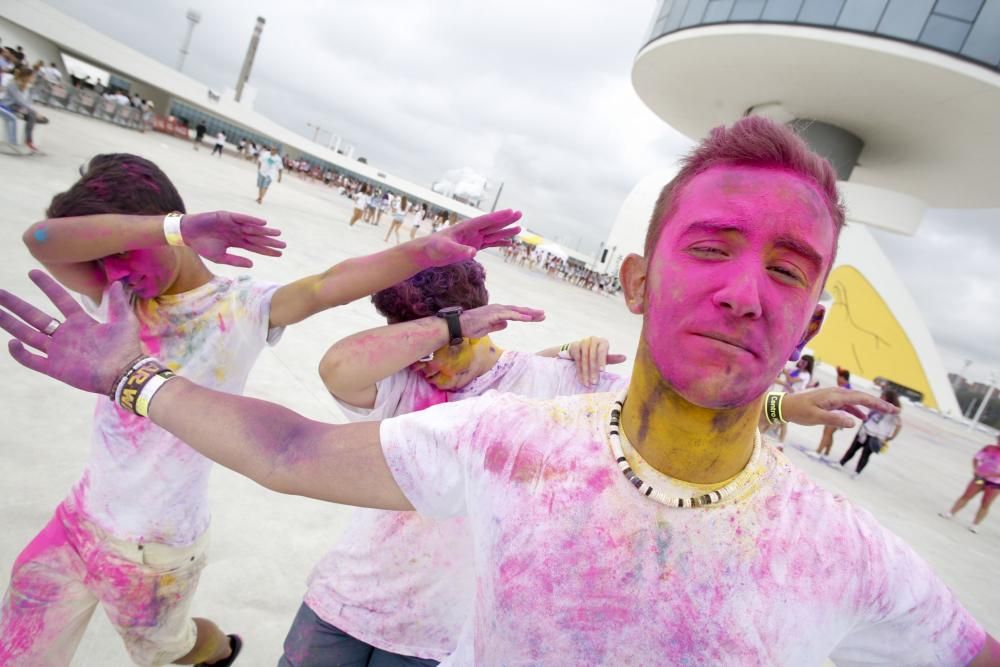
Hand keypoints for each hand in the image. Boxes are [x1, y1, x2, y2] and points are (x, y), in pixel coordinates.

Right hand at [0, 270, 140, 394]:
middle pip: (34, 316)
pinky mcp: (55, 368)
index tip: (32, 272)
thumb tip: (118, 283)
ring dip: (10, 323)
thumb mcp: (125, 322)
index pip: (60, 300)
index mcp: (81, 322)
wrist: (125, 374)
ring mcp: (58, 351)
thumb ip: (118, 303)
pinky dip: (20, 353)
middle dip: (16, 305)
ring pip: (27, 334)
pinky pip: (32, 360)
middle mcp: (66, 335)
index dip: (47, 286)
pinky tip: (11, 342)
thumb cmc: (127, 349)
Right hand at [180, 211, 285, 267]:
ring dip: (265, 230)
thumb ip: (236, 261)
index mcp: (236, 242)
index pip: (255, 247)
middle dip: (270, 241)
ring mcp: (233, 224)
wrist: (187, 234)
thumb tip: (253, 264)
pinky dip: (252, 220)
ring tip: (277, 233)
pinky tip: (263, 223)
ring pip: (253, 228)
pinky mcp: (226, 216)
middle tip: (284, 245)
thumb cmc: (202, 246)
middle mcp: (237, 232)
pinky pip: (242, 218)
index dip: (267, 250)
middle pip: (257, 238)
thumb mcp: (220, 257)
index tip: (280, 254)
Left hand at [413, 209, 521, 267]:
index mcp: (466, 227)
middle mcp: (472, 231)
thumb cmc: (434, 248)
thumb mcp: (445, 249)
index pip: (485, 220)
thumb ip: (459, 250)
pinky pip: (489, 244)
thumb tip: (474, 252)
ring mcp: (473, 238)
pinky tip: (508, 243)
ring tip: (520, 229)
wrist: (427, 253)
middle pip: (493, 224)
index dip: (498, 216)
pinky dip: (499, 243)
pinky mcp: (473, 246)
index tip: (511, 211)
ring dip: (506, 232)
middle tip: (520, 214)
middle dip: (506, 220)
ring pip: (493, 234)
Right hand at [459, 304, 544, 339]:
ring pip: (516, 311)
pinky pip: (509, 315)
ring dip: (528, 313)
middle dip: (532, 312)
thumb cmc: (470, 327)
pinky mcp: (493, 314)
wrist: (459, 325)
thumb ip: (497, 325)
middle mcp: (498, 309)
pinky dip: (519, 315)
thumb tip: (506, 325)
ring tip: (540, 315)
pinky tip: (528, 317)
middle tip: (544, 314)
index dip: (527, 315)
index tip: (538, 317)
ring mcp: (496, 310)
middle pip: (518, 310)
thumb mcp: (487, 328)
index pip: (515, 313)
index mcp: (498, 312)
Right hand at [561, 336, 626, 385]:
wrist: (580, 348)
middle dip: (593, 370)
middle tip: (594, 382)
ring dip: (585, 373)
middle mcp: (593, 340)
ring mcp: (583, 342)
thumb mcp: (605, 356)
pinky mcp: (575, 346)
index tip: (602, 371)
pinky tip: (581, 379)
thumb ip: (613, 358)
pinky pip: (577, 360)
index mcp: (602, 342)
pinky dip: (579, 371)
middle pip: (592, 356)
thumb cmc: (596, 353)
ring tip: (587, 383)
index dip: (602, 361)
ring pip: (584, 359)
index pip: (602, 351)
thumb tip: (625, 357)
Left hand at [781, 387, 898, 428]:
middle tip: (895, 411)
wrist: (784, 406)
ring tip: (883, 413)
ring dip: (869, 406)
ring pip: (856, 400)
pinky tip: (861, 418)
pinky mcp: (829, 401)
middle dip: (879, 404)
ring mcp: (833, 397)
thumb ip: (835, 419)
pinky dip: (856, 410)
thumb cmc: (798, 412)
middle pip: (862, 397)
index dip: (878, 404)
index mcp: (835, 396)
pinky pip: (847, 404)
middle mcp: (836, 394)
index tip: (892, 410)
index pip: (861, 399)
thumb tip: (855, 422)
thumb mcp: (815, 417)